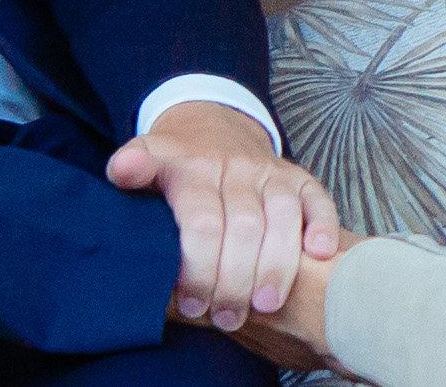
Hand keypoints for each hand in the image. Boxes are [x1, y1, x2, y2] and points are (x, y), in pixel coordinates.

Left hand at [103, 101, 343, 332]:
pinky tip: (319, 256)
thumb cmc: (175, 166)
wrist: (211, 127)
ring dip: (277, 266)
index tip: (191, 305)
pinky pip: (318, 200)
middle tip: (227, 318)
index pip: (201, 222)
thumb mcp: (145, 161)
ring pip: (283, 217)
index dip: (198, 269)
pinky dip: (323, 227)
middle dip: (236, 281)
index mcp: (193, 168)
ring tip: (264, 305)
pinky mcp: (300, 179)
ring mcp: (271, 172)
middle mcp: (236, 167)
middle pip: (244, 228)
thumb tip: (121, 171)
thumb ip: (132, 168)